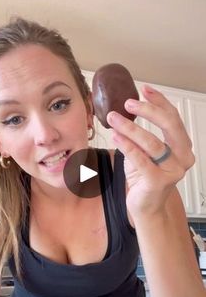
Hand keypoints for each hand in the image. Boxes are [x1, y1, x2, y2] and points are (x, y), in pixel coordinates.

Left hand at [107, 85, 194, 216]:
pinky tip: (115, 136)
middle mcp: (183, 157)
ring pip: (152, 143)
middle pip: (170, 126)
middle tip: (128, 103)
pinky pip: (141, 159)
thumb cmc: (144, 178)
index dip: (159, 101)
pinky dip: (127, 146)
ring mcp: (173, 171)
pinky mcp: (158, 182)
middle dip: (148, 111)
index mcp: (182, 147)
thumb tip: (125, 111)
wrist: (145, 207)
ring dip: (130, 128)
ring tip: (113, 118)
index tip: (144, 89)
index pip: (173, 118)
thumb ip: (141, 133)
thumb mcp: (144, 150)